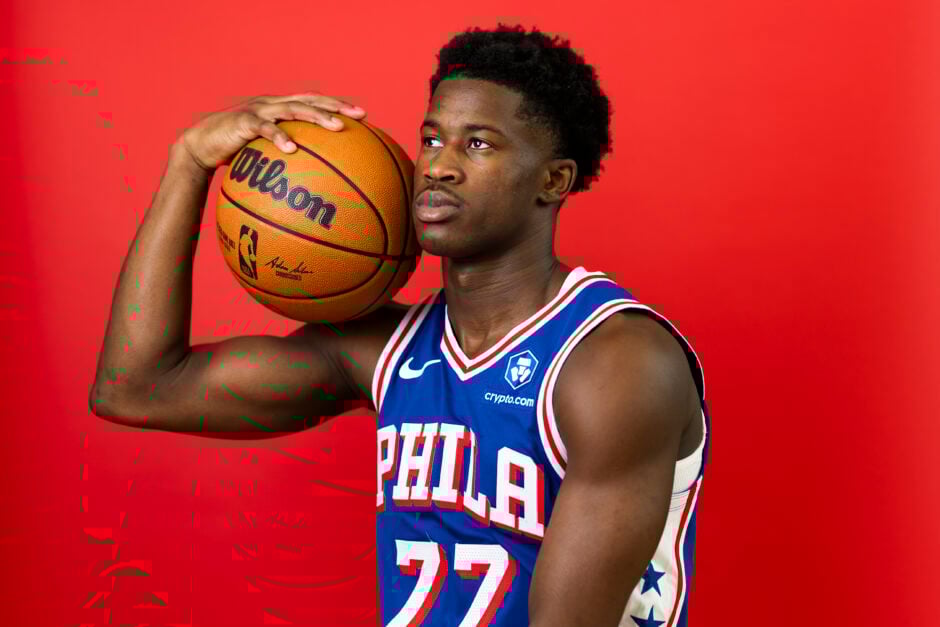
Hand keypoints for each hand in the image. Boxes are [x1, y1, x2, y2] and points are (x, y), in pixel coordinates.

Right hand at [179, 93, 365, 171]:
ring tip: (337, 127)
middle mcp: (273, 104)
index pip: (315, 102)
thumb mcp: (267, 155)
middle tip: (361, 115)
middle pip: (310, 100)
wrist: (201, 145)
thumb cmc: (237, 154)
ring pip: (293, 108)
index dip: (338, 105)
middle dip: (336, 106)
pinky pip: (264, 128)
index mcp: (281, 108)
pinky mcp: (243, 121)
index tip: (364, 115)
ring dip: (317, 117)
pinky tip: (292, 149)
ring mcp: (259, 110)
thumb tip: (316, 186)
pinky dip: (278, 137)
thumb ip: (289, 161)